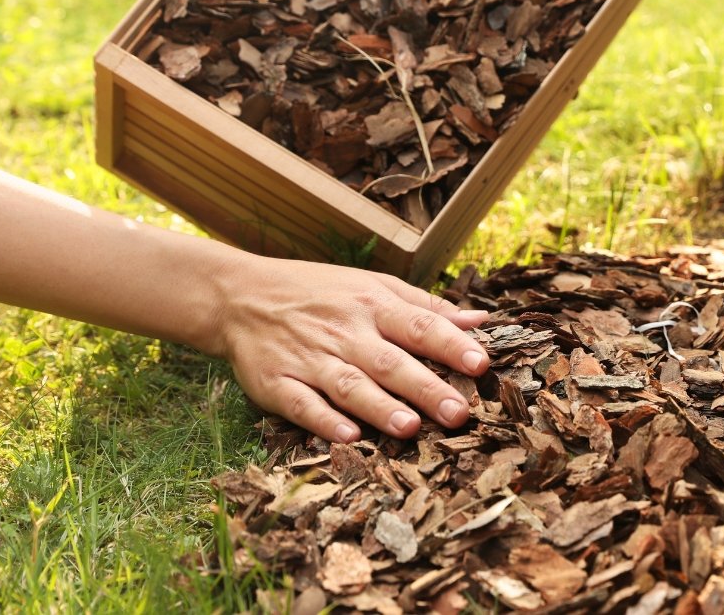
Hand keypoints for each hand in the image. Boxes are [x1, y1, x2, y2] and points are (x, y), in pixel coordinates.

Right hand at [207, 256, 491, 441]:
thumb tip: (481, 321)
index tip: (481, 364)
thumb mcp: (373, 286)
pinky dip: (323, 420)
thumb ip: (426, 308)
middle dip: (425, 388)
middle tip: (458, 413)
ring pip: (349, 385)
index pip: (419, 325)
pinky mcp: (277, 382)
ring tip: (410, 428)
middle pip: (389, 362)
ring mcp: (309, 359)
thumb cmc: (320, 293)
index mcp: (372, 305)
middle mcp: (344, 332)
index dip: (451, 345)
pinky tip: (347, 437)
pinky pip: (301, 404)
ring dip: (379, 407)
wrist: (241, 295)